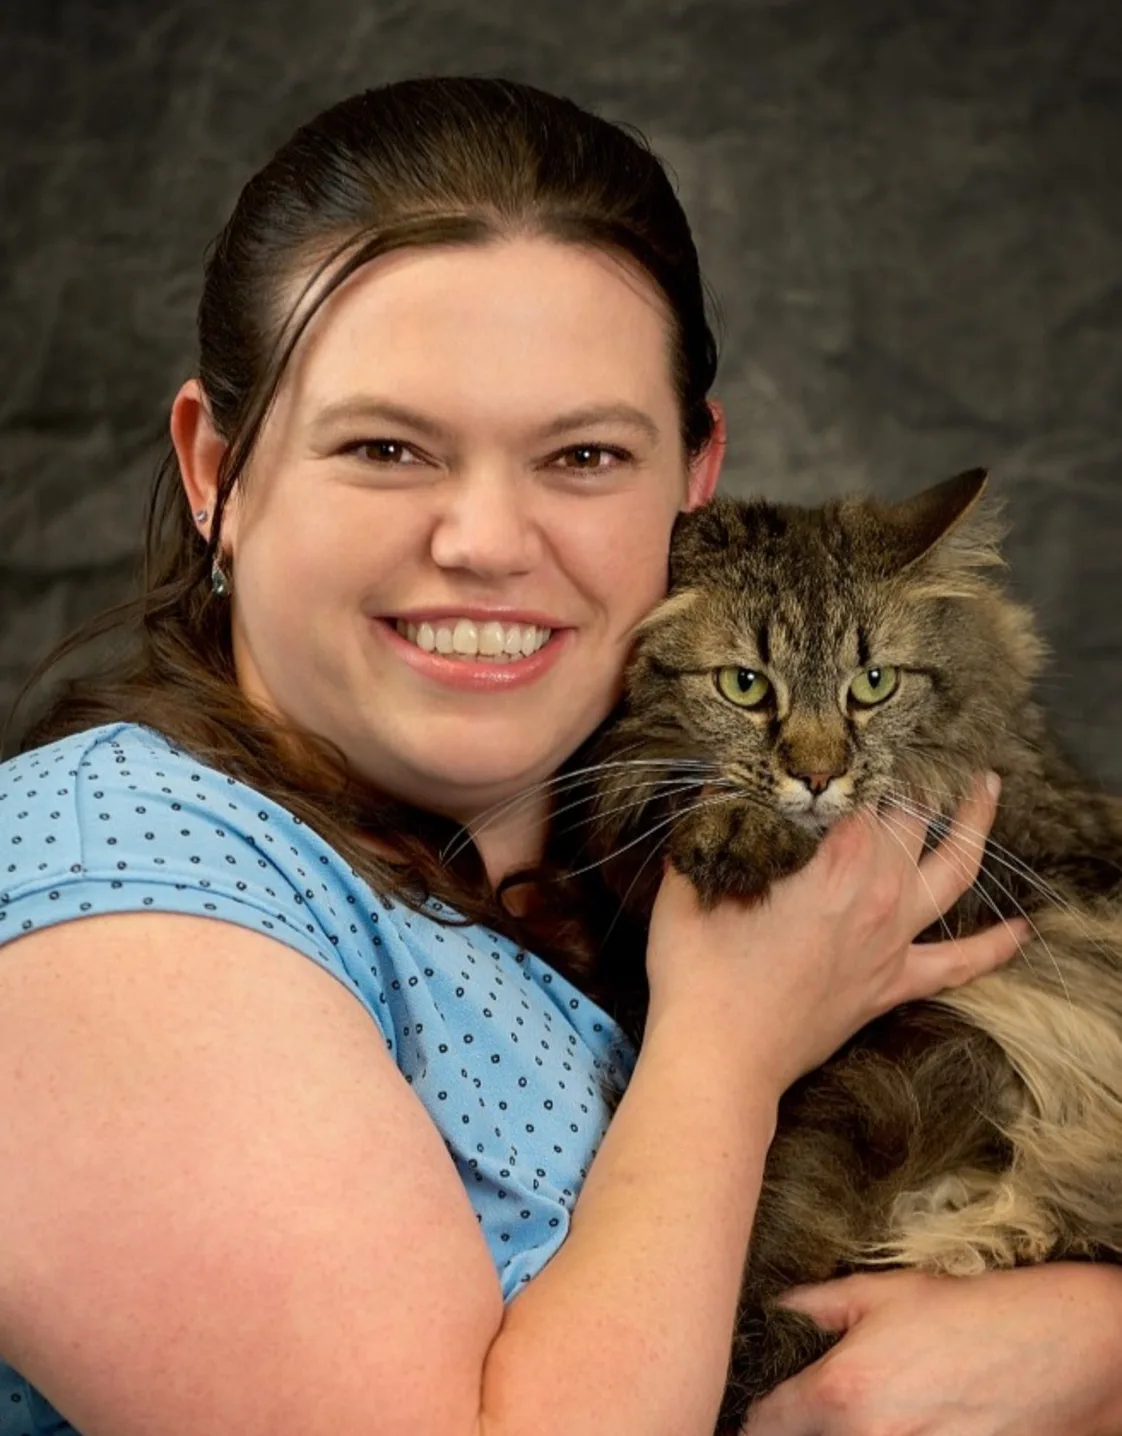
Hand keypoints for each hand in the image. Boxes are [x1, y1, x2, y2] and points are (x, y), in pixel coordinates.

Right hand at [646, 772, 1028, 1092]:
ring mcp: (893, 940)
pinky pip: (959, 963)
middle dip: (918, 777)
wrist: (722, 1058)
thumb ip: (709, 823)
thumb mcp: (690, 883)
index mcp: (832, 861)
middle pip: (915, 817)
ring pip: (955, 872)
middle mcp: (876, 892)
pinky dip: (994, 946)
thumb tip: (717, 779)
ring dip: (976, 827)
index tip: (862, 733)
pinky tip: (1019, 930)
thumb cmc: (700, 972)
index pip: (868, 788)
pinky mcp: (893, 983)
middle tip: (916, 747)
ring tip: (987, 790)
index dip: (867, 755)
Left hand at [743, 1265, 1121, 1434]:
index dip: (753, 1418)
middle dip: (800, 1429)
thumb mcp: (885, 1291)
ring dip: (842, 1435)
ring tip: (869, 1406)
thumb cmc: (968, 1311)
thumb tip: (779, 1306)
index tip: (749, 1412)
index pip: (766, 1424)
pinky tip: (899, 1421)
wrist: (1057, 1348)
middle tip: (807, 1409)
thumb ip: (820, 1303)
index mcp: (841, 1391)